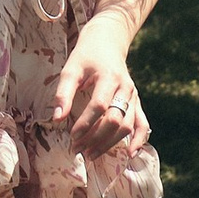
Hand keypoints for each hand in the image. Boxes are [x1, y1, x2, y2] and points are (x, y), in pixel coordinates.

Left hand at [48, 34, 140, 157]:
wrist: (107, 42)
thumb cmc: (86, 56)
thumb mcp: (71, 69)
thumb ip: (63, 93)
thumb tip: (56, 118)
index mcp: (109, 77)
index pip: (99, 105)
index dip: (85, 123)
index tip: (72, 136)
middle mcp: (125, 88)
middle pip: (115, 119)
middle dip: (96, 137)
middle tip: (78, 148)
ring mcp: (133, 96)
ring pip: (127, 126)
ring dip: (110, 143)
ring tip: (91, 154)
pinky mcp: (137, 102)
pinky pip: (142, 124)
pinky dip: (139, 140)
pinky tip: (130, 155)